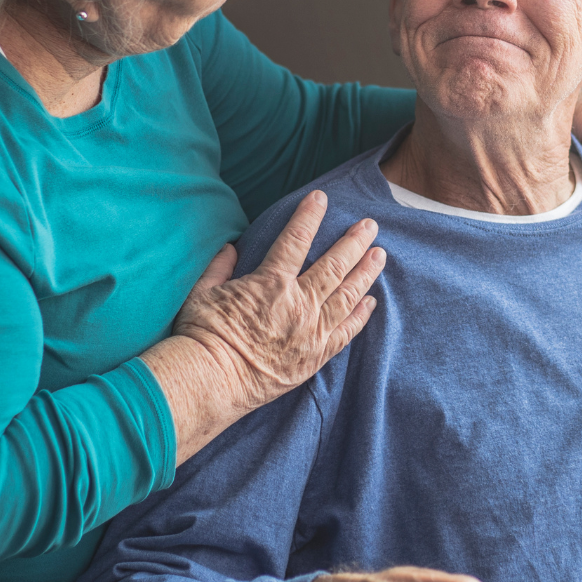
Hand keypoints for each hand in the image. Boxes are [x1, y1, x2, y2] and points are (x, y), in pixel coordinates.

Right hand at [141, 191, 383, 461]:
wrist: (212, 382)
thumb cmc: (202, 336)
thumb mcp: (202, 292)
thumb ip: (219, 266)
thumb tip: (230, 248)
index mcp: (270, 283)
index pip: (296, 240)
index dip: (309, 216)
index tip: (321, 198)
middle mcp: (299, 304)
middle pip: (334, 266)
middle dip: (354, 242)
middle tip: (370, 225)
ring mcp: (312, 331)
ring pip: (347, 295)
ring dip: (365, 273)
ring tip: (379, 255)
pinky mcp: (316, 357)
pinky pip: (346, 332)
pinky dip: (360, 315)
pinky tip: (370, 302)